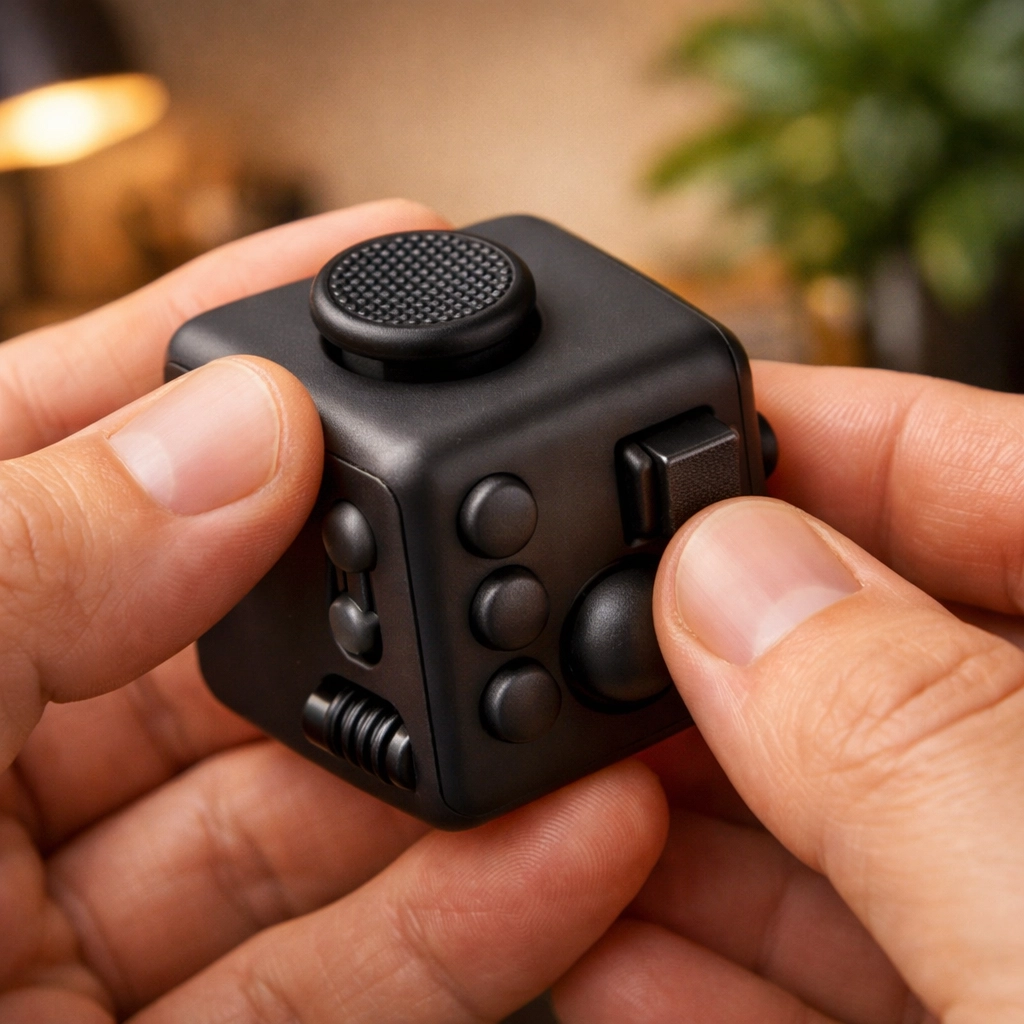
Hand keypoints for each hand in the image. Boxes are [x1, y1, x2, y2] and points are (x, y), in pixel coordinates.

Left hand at [0, 200, 667, 1023]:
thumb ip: (19, 562)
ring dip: (462, 763)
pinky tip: (578, 842)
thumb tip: (239, 435)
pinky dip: (471, 914)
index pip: (81, 431)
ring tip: (591, 692)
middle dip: (387, 570)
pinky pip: (343, 981)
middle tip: (524, 508)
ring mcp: (78, 923)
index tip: (382, 259)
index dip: (235, 339)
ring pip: (316, 810)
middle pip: (236, 627)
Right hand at [553, 362, 1023, 1023]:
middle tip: (586, 633)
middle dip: (722, 648)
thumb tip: (726, 579)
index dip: (838, 439)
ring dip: (687, 817)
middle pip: (890, 657)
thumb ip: (905, 741)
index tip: (675, 434)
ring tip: (563, 791)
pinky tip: (612, 948)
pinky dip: (711, 960)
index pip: (1009, 481)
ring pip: (843, 822)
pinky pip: (831, 977)